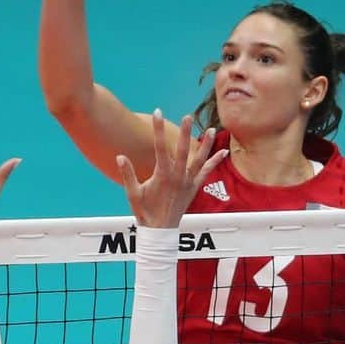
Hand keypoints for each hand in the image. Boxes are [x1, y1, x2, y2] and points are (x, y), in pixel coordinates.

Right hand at [117, 111, 225, 228]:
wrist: (160, 230)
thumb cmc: (145, 212)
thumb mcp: (133, 193)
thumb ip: (128, 174)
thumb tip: (120, 157)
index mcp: (162, 175)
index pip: (160, 147)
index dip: (157, 129)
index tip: (157, 113)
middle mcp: (178, 176)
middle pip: (182, 150)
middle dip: (184, 132)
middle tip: (187, 116)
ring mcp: (188, 182)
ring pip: (199, 159)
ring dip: (206, 144)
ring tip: (211, 129)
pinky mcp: (194, 187)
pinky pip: (207, 172)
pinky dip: (215, 162)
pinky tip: (224, 152)